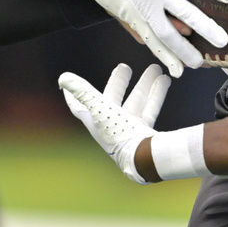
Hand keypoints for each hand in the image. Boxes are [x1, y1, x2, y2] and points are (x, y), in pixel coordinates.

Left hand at [59, 63, 169, 182]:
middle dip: (118, 82)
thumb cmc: (119, 134)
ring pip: (136, 101)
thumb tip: (63, 78)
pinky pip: (150, 109)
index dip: (73, 95)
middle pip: (113, 99)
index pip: (79, 106)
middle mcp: (111, 125)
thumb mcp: (99, 109)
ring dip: (144, 85)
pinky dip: (156, 94)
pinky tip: (164, 81)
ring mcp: (129, 128)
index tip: (67, 84)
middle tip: (124, 67)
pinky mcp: (145, 132)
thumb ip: (83, 92)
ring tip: (155, 68)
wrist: (145, 158)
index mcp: (95, 121)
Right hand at [75, 0, 227, 76]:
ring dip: (182, 51)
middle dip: (205, 28)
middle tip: (223, 42)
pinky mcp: (133, 21)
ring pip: (167, 36)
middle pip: (185, 14)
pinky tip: (174, 68)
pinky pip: (151, 41)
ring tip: (197, 63)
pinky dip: (162, 55)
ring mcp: (144, 10)